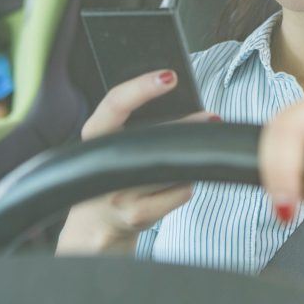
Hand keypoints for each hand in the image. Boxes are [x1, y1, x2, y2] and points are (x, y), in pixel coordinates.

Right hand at [56, 69, 215, 253]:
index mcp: (94, 137)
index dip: (142, 87)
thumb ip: (134, 126)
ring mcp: (118, 191)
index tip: (169, 76)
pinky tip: (174, 186)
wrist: (96, 228)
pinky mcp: (138, 214)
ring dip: (187, 160)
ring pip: (172, 164)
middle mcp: (101, 164)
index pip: (115, 104)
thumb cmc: (112, 177)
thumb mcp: (112, 146)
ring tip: (185, 159)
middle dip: (186, 125)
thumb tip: (182, 105)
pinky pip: (181, 190)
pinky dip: (185, 185)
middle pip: (153, 136)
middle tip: (210, 116)